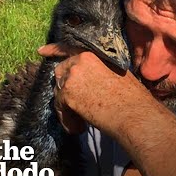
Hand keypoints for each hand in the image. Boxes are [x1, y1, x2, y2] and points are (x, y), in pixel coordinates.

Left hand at [38, 43, 154, 137]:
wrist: (133, 113)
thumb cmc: (132, 98)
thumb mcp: (117, 73)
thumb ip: (100, 71)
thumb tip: (88, 81)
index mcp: (94, 54)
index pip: (69, 48)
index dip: (54, 50)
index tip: (41, 51)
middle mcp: (80, 61)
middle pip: (61, 73)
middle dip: (65, 89)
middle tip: (76, 105)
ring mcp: (72, 76)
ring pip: (59, 93)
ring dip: (68, 108)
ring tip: (82, 121)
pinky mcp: (67, 94)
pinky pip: (60, 108)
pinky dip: (68, 120)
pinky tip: (79, 127)